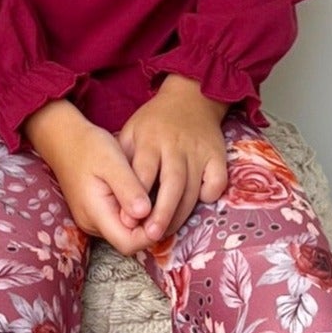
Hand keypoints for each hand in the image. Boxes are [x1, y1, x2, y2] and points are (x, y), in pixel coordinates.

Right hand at [27, 106, 168, 257]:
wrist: (65, 139)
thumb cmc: (89, 146)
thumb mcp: (112, 162)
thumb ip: (128, 189)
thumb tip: (145, 214)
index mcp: (96, 214)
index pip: (128, 244)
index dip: (150, 234)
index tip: (164, 211)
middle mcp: (93, 224)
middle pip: (128, 241)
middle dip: (148, 227)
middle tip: (163, 201)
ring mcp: (92, 220)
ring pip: (125, 232)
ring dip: (142, 220)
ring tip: (152, 194)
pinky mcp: (95, 213)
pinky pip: (119, 222)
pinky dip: (133, 213)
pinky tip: (139, 193)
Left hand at [115, 75, 228, 243]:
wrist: (190, 98)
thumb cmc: (154, 122)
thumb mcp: (130, 132)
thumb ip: (124, 162)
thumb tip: (113, 198)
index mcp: (149, 139)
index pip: (143, 171)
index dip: (136, 197)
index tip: (128, 220)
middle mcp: (175, 146)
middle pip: (172, 183)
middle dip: (162, 212)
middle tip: (153, 234)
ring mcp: (198, 151)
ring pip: (193, 188)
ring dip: (181, 214)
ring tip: (167, 232)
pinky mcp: (217, 155)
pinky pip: (218, 181)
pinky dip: (210, 195)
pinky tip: (197, 202)